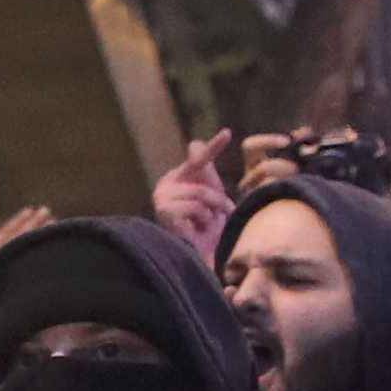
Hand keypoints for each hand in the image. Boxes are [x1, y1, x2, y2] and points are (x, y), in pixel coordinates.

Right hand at [152, 132, 234, 261]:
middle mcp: (165, 184)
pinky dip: (202, 219)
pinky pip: (195, 206)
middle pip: (201, 170)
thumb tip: (195, 143)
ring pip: (200, 192)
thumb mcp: (212, 198)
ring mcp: (162, 197)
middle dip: (217, 195)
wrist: (199, 257)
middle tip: (219, 214)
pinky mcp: (164, 211)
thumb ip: (207, 174)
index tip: (228, 133)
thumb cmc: (207, 229)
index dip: (213, 146)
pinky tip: (195, 230)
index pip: (196, 155)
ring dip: (211, 210)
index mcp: (177, 178)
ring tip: (206, 225)